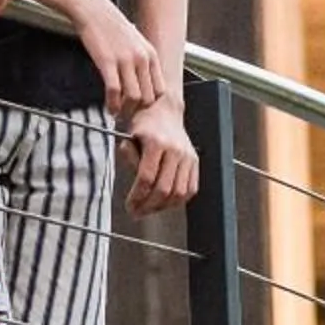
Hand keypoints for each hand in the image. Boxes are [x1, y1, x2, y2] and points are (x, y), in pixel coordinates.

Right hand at [77, 0, 163, 116]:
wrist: (94, 10)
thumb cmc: (112, 26)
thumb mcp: (136, 42)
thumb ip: (142, 61)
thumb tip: (142, 82)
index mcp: (151, 55)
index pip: (160, 89)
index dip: (150, 104)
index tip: (140, 110)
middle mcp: (142, 58)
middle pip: (148, 97)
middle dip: (138, 111)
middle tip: (128, 117)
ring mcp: (126, 60)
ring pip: (133, 97)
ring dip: (125, 110)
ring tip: (118, 114)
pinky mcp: (108, 62)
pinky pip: (114, 91)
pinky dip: (112, 104)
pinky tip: (109, 107)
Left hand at [121, 98, 199, 217]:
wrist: (165, 111)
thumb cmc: (144, 125)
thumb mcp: (130, 138)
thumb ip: (130, 160)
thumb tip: (137, 189)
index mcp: (156, 143)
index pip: (146, 179)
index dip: (137, 197)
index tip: (129, 206)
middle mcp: (175, 149)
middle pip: (163, 189)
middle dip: (148, 206)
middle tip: (137, 213)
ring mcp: (188, 156)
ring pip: (178, 193)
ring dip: (163, 206)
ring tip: (150, 209)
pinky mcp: (195, 161)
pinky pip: (190, 189)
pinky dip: (178, 201)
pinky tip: (165, 203)